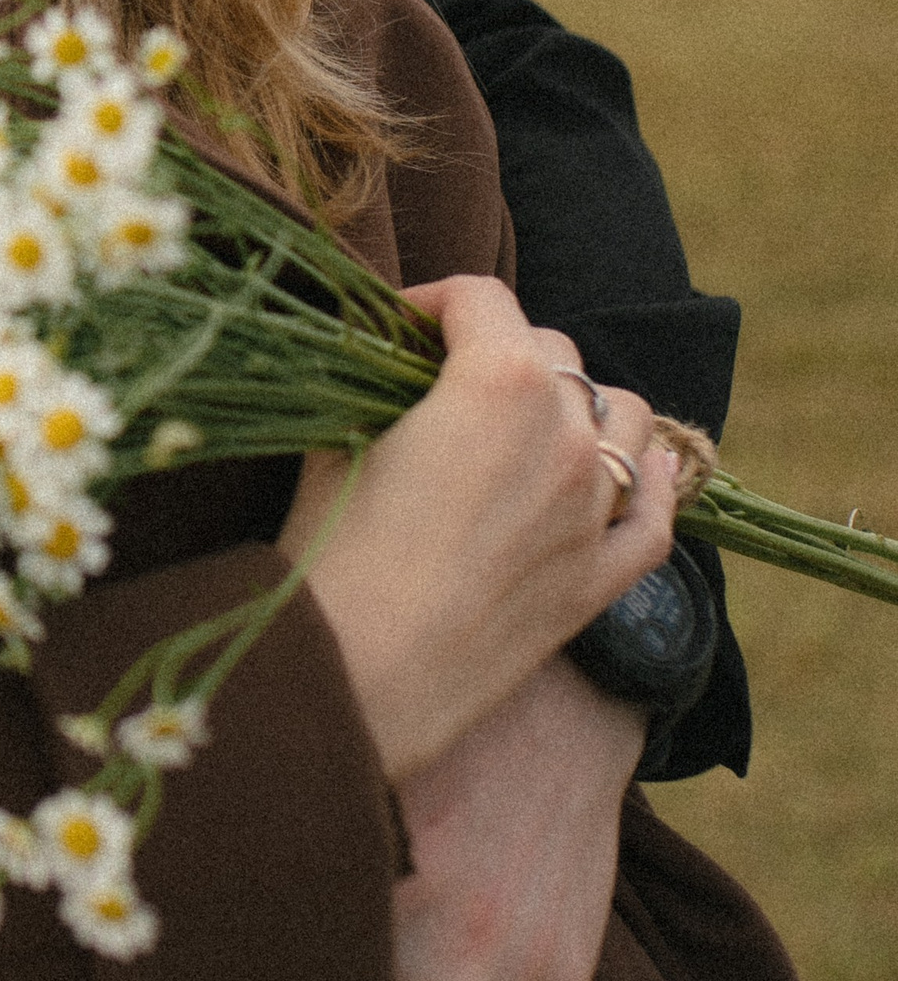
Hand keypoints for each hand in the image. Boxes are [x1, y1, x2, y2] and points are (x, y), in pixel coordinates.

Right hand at [282, 277, 677, 782]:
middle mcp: (566, 434)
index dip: (430, 301)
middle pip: (553, 351)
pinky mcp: (601, 578)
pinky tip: (633, 471)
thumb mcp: (330, 447)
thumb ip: (367, 391)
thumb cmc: (327, 560)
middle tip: (442, 384)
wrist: (357, 683)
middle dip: (498, 351)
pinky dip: (646, 482)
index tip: (396, 329)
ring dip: (581, 405)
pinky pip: (654, 512)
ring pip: (625, 415)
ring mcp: (595, 508)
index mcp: (499, 384)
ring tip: (531, 424)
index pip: (480, 298)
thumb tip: (372, 369)